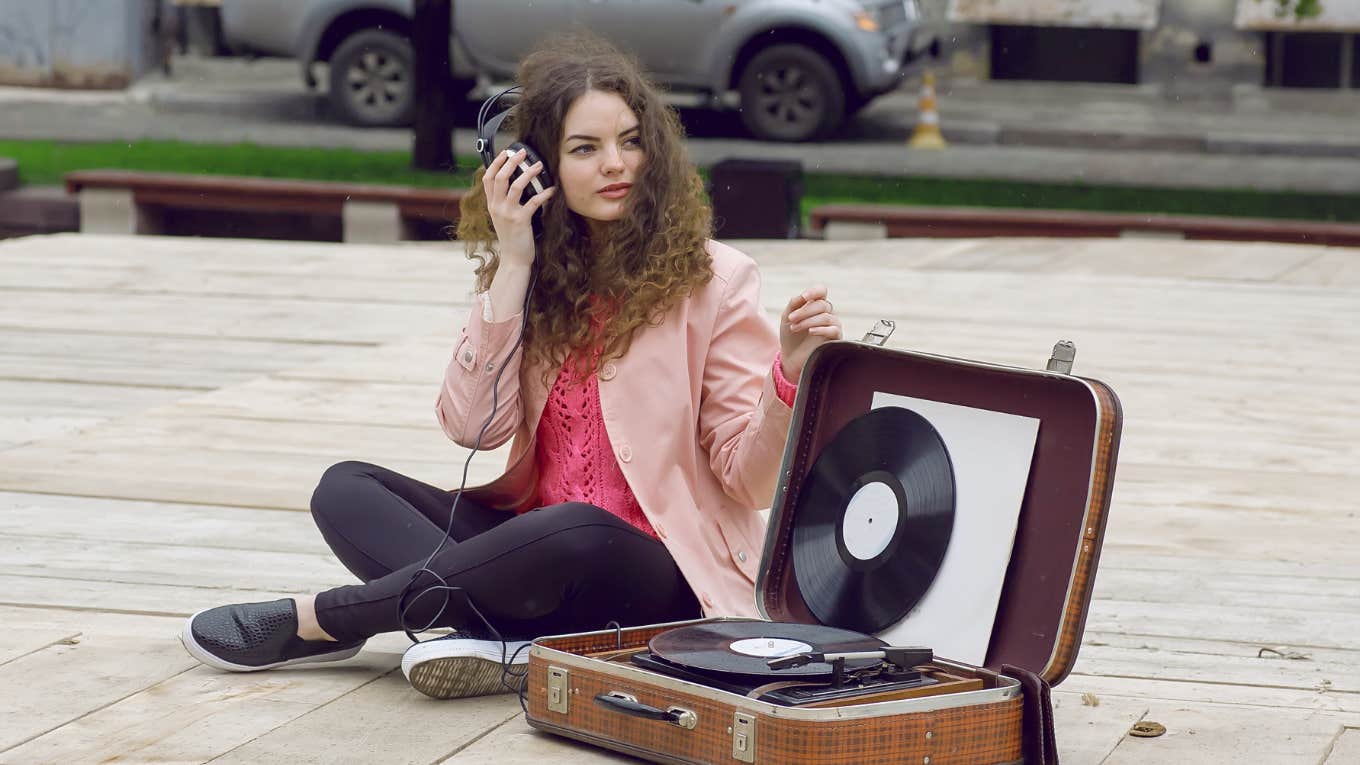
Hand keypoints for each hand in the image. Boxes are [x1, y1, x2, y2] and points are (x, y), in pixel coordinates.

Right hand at [483, 148, 555, 269]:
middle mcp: (497, 207)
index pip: (488, 178)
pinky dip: (544, 193)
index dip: (496, 163)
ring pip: (515, 186)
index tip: (505, 152)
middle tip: (523, 153)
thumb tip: (515, 183)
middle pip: (500, 177)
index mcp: (492, 204)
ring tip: (538, 165)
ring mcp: (507, 214)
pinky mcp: (520, 221)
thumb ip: (504, 202)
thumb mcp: (502, 217)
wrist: (514, 259)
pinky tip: (552, 189)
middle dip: (511, 162)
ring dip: (528, 173)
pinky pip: (533, 202)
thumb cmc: (512, 237)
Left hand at [780, 285, 841, 380]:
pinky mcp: (835, 339)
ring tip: (794, 328)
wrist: (790, 357)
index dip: (814, 291)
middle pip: (822, 304)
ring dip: (808, 321)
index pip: (821, 291)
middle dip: (804, 311)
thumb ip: (794, 304)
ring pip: (826, 317)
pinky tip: (810, 332)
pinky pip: (833, 330)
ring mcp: (832, 325)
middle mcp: (826, 313)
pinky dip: (821, 329)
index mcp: (815, 305)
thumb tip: (803, 296)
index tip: (804, 297)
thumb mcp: (787, 317)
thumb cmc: (790, 336)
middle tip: (791, 319)